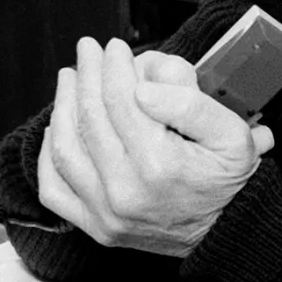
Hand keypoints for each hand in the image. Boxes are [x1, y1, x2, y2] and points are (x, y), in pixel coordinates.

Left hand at [36, 38, 273, 256]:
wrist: (225, 234)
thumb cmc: (227, 180)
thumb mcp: (233, 135)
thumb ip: (191, 106)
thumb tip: (142, 89)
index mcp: (160, 165)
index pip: (121, 99)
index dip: (113, 66)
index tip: (115, 47)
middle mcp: (127, 191)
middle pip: (91, 118)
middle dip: (87, 75)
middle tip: (89, 51)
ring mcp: (106, 213)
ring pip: (65, 148)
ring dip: (63, 105)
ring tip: (70, 78)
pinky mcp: (96, 227)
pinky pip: (54, 189)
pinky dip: (48, 155)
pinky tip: (55, 128)